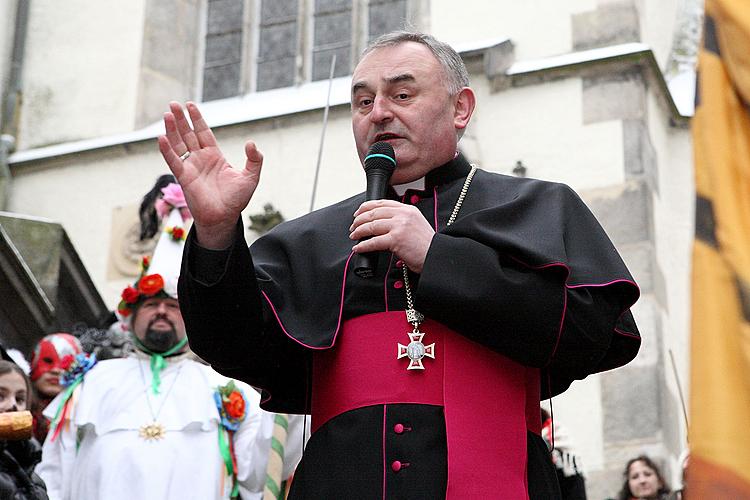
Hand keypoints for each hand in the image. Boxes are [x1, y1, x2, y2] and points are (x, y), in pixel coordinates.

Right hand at [158, 101, 261, 248]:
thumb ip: (254, 159)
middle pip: (188, 134)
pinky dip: (167, 150)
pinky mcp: (184, 178)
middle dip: (182, 119)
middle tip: (174, 104)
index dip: (197, 119)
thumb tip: (251, 143)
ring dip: (172, 130)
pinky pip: (173, 161)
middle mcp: (200, 159)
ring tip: (168, 114)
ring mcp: (191, 167)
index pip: (203, 133)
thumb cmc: (236, 200)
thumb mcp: (251, 176)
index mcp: (214, 156)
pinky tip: (161, 137)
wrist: (225, 217)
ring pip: (178, 144)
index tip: (190, 105)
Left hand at [349, 200, 434, 272]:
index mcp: (408, 209)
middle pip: (374, 213)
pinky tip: (358, 248)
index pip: (383, 203)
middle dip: (359, 220)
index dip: (366, 207)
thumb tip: (380, 224)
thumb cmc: (426, 246)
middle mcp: (403, 215)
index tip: (358, 212)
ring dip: (359, 231)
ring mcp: (400, 226)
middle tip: (353, 226)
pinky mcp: (396, 239)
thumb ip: (401, 221)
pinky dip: (363, 245)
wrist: (436, 257)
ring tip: (354, 236)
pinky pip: (374, 241)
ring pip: (371, 226)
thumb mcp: (415, 225)